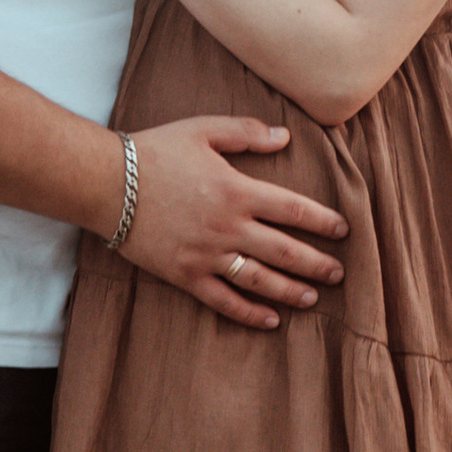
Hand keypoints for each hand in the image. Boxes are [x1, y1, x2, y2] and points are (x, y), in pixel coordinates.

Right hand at [122, 115, 347, 329]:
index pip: (295, 210)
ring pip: (261, 280)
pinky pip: (224, 300)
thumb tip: (285, 137)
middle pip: (286, 251)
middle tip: (339, 274)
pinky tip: (270, 320)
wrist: (108, 184)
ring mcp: (208, 255)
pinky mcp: (186, 275)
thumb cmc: (155, 152)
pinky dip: (249, 313)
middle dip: (317, 264)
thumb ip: (246, 133)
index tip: (343, 232)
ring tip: (313, 298)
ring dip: (291, 291)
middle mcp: (229, 228)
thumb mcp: (203, 130)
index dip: (324, 222)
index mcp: (238, 191)